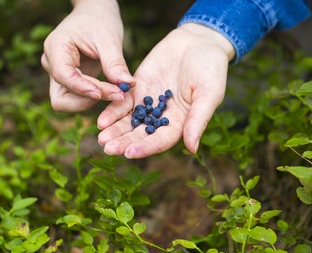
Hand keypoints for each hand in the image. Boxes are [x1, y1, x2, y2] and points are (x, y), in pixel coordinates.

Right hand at [41, 0, 133, 111]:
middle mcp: (51, 63)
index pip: (63, 76)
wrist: (95, 13)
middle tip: (116, 94)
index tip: (102, 94)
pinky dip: (92, 99)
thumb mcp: (109, 39)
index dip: (82, 88)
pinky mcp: (68, 81)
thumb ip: (115, 63)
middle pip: (61, 97)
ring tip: (115, 92)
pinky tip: (111, 91)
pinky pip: (76, 99)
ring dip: (89, 102)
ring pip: (66, 102)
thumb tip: (128, 85)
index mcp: (56, 47)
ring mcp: (57, 74)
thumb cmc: (100, 20)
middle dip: (86, 100)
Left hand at [97, 23, 234, 157]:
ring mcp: (148, 103)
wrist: (198, 41)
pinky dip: (112, 111)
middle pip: (140, 134)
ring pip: (129, 121)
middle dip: (124, 141)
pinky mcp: (137, 88)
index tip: (130, 153)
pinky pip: (123, 102)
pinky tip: (101, 120)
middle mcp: (161, 118)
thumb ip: (198, 119)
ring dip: (115, 130)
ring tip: (101, 138)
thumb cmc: (211, 68)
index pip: (160, 141)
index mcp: (180, 124)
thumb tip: (192, 149)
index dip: (146, 147)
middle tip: (107, 148)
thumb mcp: (209, 93)